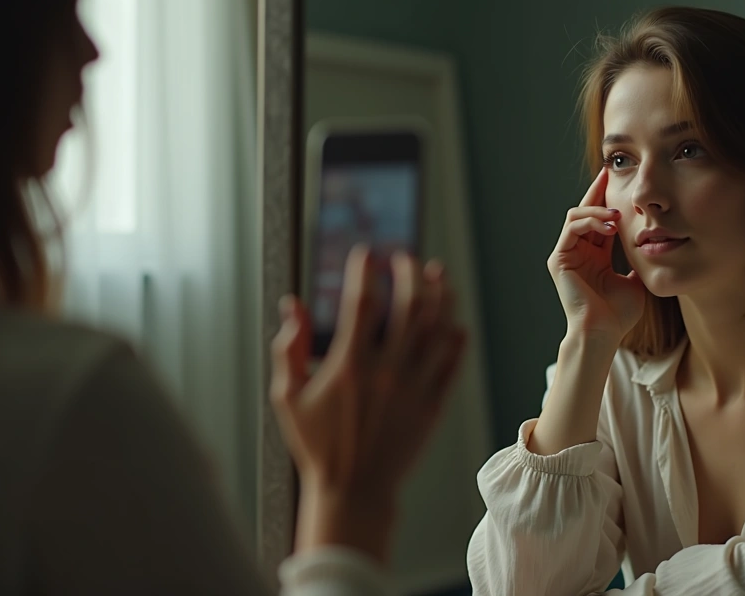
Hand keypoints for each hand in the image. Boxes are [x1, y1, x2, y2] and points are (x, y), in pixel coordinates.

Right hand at [269, 245, 466, 559]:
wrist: (354, 491)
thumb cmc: (316, 444)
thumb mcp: (288, 397)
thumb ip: (288, 348)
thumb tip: (291, 305)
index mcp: (350, 365)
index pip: (361, 301)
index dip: (366, 270)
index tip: (367, 253)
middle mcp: (387, 371)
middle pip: (410, 305)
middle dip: (409, 272)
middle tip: (405, 259)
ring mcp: (415, 386)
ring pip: (438, 327)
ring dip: (441, 294)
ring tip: (436, 275)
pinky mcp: (434, 404)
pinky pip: (453, 361)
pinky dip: (456, 335)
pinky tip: (453, 320)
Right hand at [547, 167, 645, 340]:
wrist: (603, 332)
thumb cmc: (619, 315)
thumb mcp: (636, 282)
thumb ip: (640, 263)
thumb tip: (657, 250)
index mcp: (596, 257)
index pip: (601, 220)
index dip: (610, 201)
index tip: (622, 183)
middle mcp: (579, 252)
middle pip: (586, 211)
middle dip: (599, 192)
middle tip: (612, 174)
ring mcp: (567, 254)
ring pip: (576, 215)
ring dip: (598, 210)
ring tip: (618, 216)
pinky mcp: (559, 258)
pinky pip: (571, 227)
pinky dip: (590, 221)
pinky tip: (610, 225)